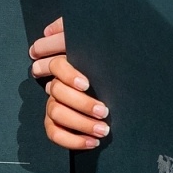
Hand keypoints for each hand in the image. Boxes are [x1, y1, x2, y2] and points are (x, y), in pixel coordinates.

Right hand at [32, 18, 109, 150]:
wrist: (122, 91)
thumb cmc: (110, 63)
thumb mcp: (99, 46)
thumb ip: (73, 33)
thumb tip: (51, 30)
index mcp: (66, 64)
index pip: (57, 66)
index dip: (69, 75)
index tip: (86, 84)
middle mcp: (56, 83)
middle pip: (57, 92)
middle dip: (82, 104)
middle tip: (104, 111)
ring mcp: (54, 104)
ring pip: (55, 113)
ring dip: (80, 123)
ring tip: (103, 129)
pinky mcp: (56, 123)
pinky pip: (53, 133)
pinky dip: (71, 140)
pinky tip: (91, 142)